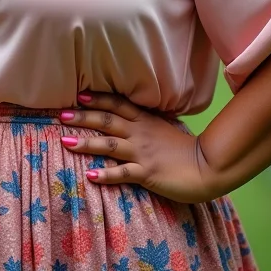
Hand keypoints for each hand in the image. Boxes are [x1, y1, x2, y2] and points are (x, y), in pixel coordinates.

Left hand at [59, 92, 221, 203]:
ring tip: (66, 142)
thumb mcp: (164, 129)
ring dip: (87, 143)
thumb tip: (127, 119)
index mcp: (145, 121)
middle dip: (83, 117)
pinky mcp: (148, 173)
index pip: (118, 105)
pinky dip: (106, 174)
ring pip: (110, 145)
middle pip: (107, 121)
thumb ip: (146, 124)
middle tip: (61, 115)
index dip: (98, 99)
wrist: (209, 167)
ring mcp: (144, 153)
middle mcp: (141, 133)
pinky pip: (123, 173)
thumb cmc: (186, 151)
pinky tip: (90, 175)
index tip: (79, 95)